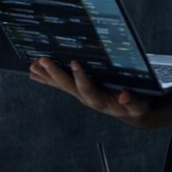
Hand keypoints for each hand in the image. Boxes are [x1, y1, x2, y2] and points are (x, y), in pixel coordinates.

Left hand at [29, 56, 158, 125]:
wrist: (130, 110)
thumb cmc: (136, 105)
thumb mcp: (139, 105)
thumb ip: (133, 101)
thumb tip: (125, 96)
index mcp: (100, 100)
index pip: (88, 89)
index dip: (80, 77)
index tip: (74, 63)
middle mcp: (86, 97)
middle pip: (68, 86)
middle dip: (54, 73)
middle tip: (42, 61)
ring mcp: (80, 93)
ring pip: (61, 84)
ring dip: (46, 75)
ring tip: (32, 66)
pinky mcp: (78, 90)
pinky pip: (61, 83)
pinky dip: (47, 77)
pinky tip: (35, 72)